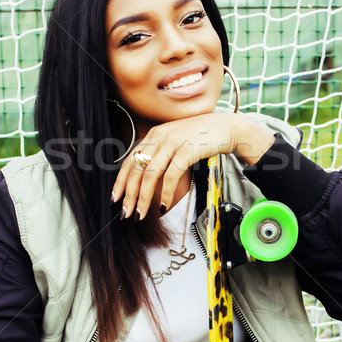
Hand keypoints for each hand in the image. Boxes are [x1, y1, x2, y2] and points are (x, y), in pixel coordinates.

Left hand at [111, 112, 274, 219]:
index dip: (120, 180)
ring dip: (143, 197)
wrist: (227, 128)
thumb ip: (160, 154)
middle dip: (129, 194)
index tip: (115, 198)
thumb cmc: (202, 138)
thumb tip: (145, 179)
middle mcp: (160, 136)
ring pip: (150, 174)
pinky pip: (170, 176)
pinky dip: (166, 193)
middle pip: (136, 169)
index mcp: (154, 134)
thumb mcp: (176, 142)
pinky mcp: (187, 150)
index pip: (130, 159)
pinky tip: (164, 205)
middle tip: (126, 212)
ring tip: (141, 213)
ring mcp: (173, 142)